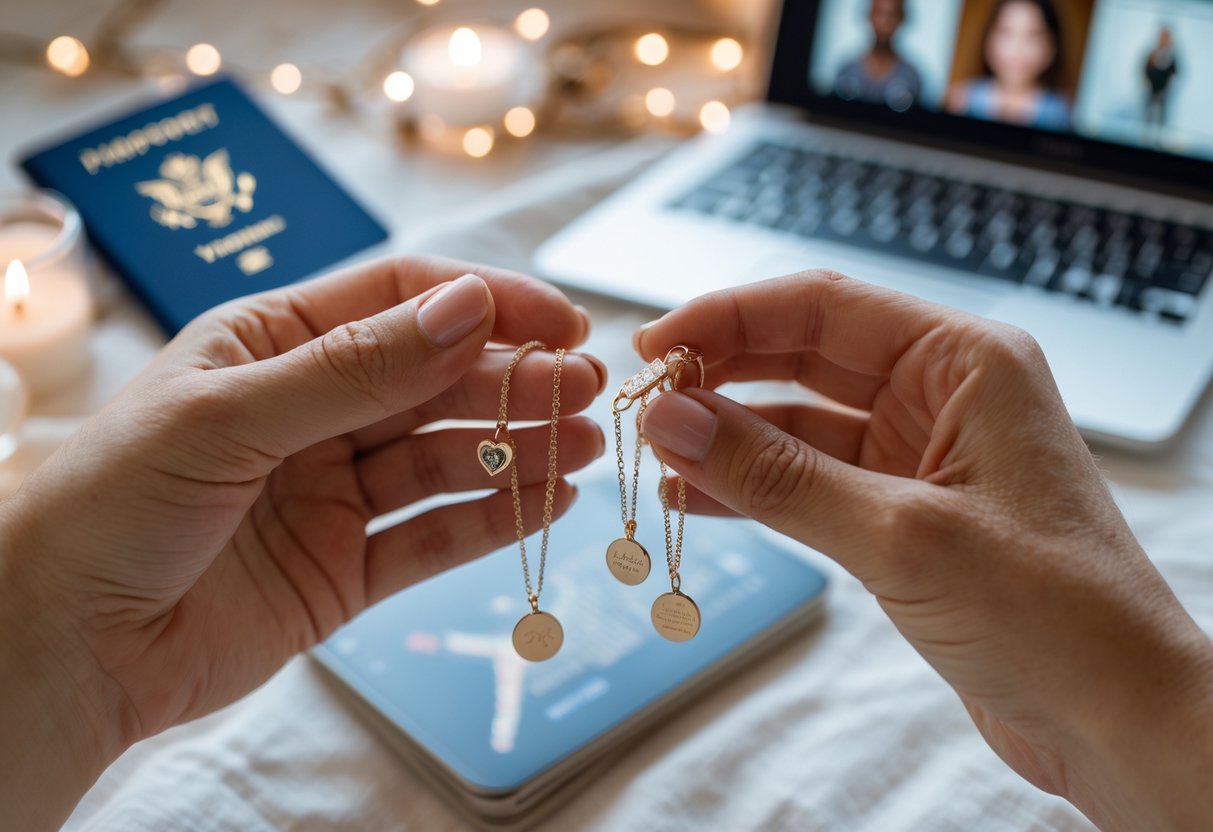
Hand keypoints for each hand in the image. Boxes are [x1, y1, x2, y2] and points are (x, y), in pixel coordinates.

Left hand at [0, 256, 605, 828]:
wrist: (60, 646)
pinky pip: (432, 537)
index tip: (559, 321)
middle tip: (586, 388)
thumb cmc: (113, 503)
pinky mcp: (345, 568)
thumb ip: (355, 369)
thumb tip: (469, 307)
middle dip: (513, 381)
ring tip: (586, 446)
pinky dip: (492, 521)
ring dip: (517, 449)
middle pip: (435, 381)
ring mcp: (332, 491)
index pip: (400, 301)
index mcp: (273, 344)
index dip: (485, 303)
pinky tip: (547, 503)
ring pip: (444, 459)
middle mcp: (312, 411)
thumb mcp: (231, 414)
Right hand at [636, 271, 1212, 830]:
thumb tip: (671, 423)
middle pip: (804, 357)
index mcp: (963, 361)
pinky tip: (695, 502)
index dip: (728, 318)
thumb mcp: (899, 535)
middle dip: (721, 375)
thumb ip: (776, 476)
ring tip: (656, 455)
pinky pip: (810, 484)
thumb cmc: (1052, 614)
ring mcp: (920, 456)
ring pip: (800, 425)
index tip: (653, 347)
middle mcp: (941, 394)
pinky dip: (754, 490)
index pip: (822, 307)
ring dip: (729, 438)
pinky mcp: (902, 515)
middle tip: (642, 400)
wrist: (1117, 719)